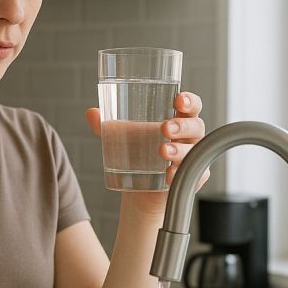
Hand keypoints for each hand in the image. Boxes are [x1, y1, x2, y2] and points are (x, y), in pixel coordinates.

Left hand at [85, 92, 209, 216]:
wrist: (138, 187)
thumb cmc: (137, 154)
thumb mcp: (121, 137)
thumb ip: (106, 125)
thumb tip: (91, 113)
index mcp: (177, 119)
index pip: (191, 106)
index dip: (189, 101)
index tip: (179, 99)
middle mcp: (189, 137)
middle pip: (196, 125)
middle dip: (182, 125)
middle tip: (165, 128)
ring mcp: (192, 157)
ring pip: (194, 150)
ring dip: (180, 149)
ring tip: (163, 150)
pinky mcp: (192, 177)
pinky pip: (192, 174)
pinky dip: (179, 173)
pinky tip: (168, 174)